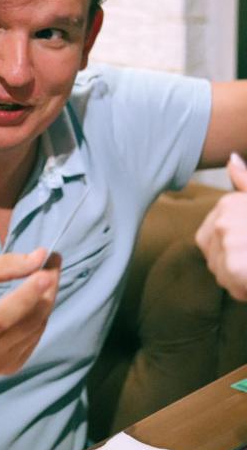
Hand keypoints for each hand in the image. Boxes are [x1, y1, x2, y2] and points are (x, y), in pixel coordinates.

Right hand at [0, 248, 60, 375]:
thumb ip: (4, 265)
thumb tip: (40, 257)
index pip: (0, 317)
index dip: (26, 296)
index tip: (46, 273)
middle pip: (26, 323)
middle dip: (46, 289)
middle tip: (53, 261)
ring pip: (37, 327)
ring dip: (47, 298)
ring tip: (43, 274)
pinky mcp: (11, 366)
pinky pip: (36, 335)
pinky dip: (40, 312)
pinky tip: (34, 298)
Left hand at [195, 153, 246, 300]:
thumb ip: (246, 182)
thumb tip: (231, 159)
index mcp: (227, 204)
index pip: (206, 240)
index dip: (228, 252)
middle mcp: (222, 220)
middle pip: (213, 258)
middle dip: (234, 268)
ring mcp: (228, 242)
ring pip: (221, 275)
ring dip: (240, 281)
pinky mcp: (234, 265)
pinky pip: (232, 286)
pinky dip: (245, 290)